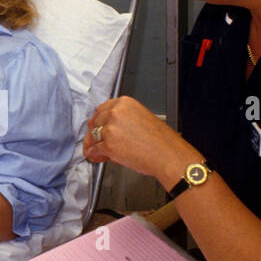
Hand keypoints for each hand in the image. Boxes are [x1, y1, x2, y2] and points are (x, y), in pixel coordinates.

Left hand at [83, 96, 198, 185]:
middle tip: (99, 141)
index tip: (99, 126)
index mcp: (125, 103)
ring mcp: (110, 128)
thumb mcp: (140, 119)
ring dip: (95, 144)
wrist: (167, 155)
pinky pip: (94, 150)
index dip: (100, 120)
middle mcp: (116, 112)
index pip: (102, 108)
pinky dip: (95, 155)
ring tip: (101, 152)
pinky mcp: (108, 145)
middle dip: (96, 132)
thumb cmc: (160, 141)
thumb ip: (121, 120)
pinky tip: (100, 157)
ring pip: (93, 136)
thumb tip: (103, 127)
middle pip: (95, 121)